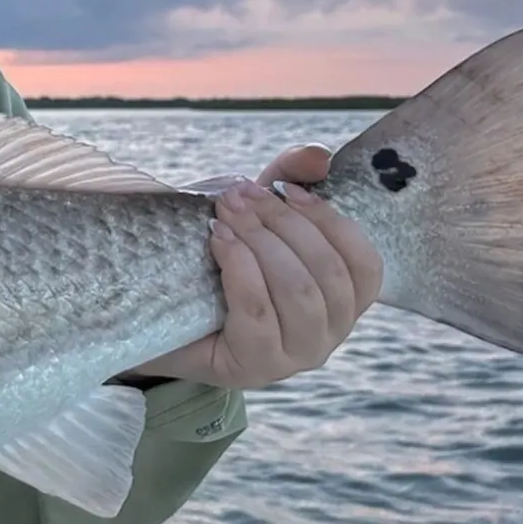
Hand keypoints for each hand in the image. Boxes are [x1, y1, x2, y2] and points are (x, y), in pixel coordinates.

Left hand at [127, 144, 383, 389]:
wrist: (158, 316)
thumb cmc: (219, 265)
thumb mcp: (256, 218)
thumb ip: (288, 181)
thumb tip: (319, 156)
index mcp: (344, 300)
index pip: (364, 263)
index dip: (330, 220)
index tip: (285, 189)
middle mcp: (330, 333)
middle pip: (327, 273)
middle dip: (282, 224)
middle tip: (238, 196)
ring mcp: (296, 356)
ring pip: (298, 293)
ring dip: (260, 243)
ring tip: (224, 216)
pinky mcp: (256, 367)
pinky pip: (258, 314)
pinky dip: (240, 269)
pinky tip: (218, 243)